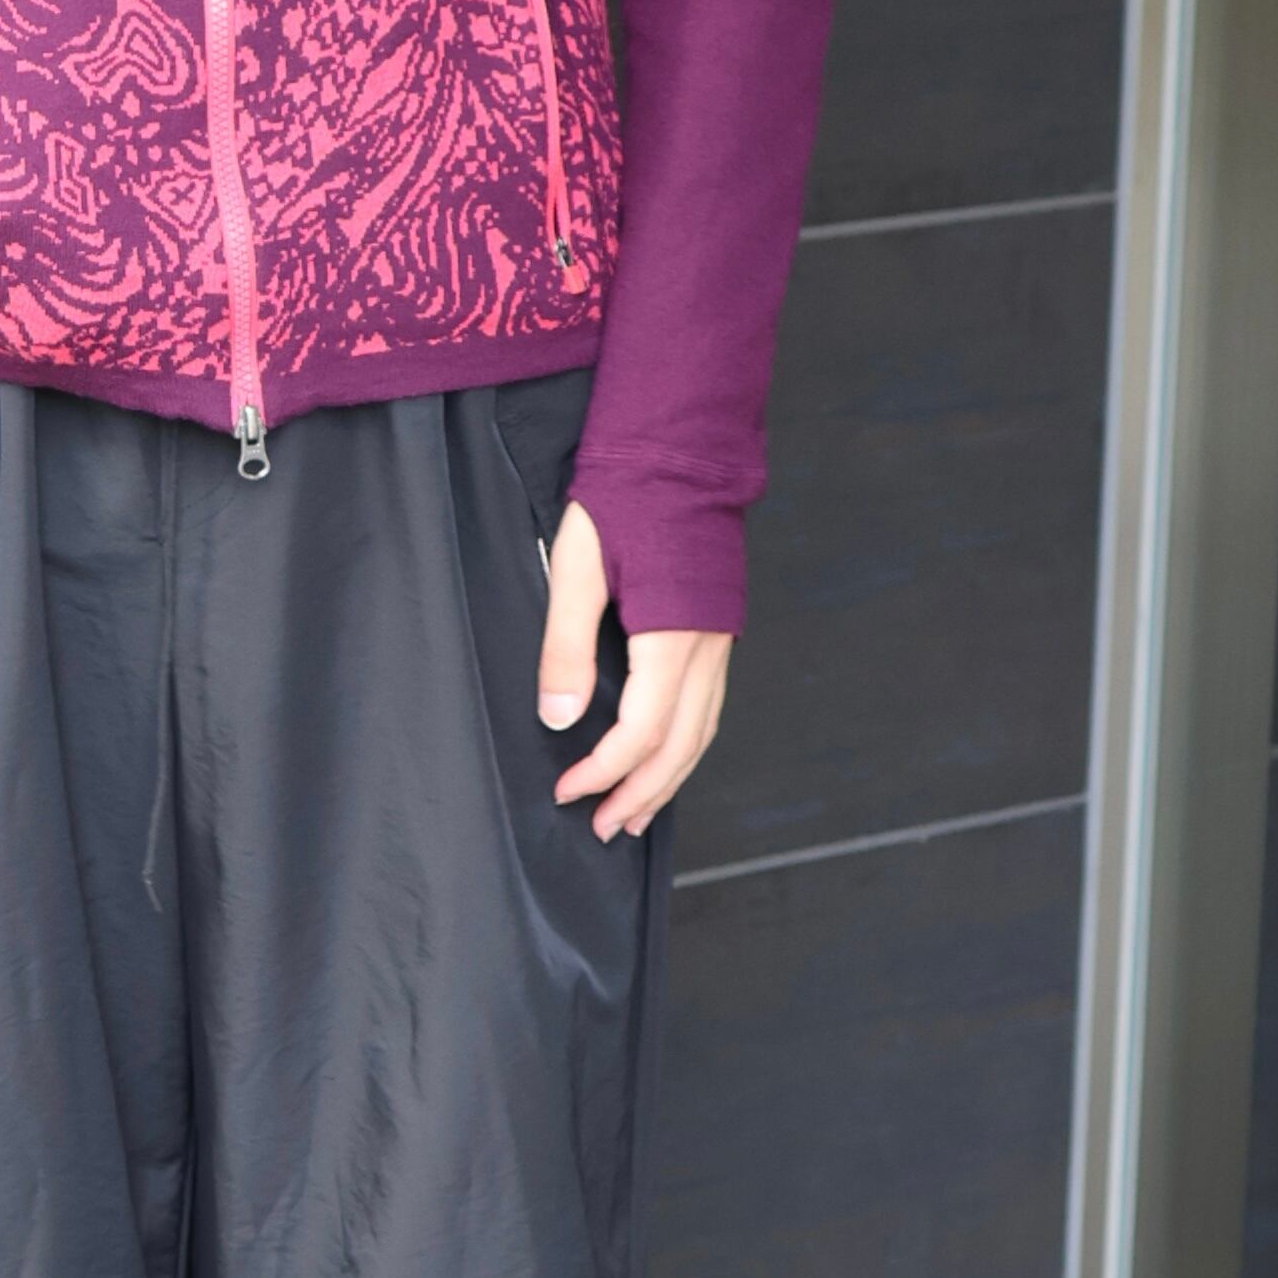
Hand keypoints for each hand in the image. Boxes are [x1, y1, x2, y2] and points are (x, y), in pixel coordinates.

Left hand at [536, 498, 729, 838]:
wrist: (680, 449)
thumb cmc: (625, 497)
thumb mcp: (575, 567)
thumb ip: (565, 647)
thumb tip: (557, 718)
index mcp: (673, 634)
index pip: (642, 731)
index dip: (603, 771)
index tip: (566, 791)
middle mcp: (707, 647)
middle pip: (680, 746)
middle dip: (640, 794)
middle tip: (603, 828)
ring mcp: (719, 640)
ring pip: (702, 733)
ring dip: (668, 779)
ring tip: (635, 815)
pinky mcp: (718, 631)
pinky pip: (709, 708)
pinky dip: (686, 746)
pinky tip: (664, 760)